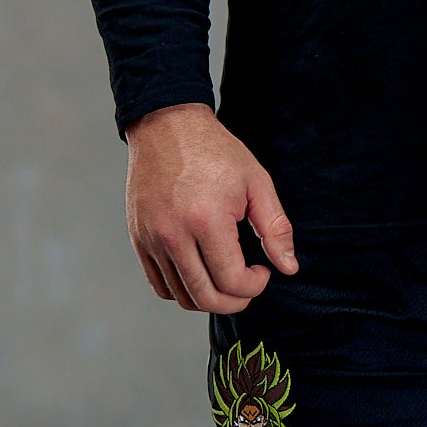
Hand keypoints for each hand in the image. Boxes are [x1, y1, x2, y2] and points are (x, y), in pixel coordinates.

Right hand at [123, 104, 298, 313]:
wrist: (166, 126)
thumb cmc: (216, 152)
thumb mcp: (256, 182)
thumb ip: (275, 228)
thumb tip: (288, 268)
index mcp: (206, 221)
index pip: (232, 281)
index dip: (255, 285)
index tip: (263, 270)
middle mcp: (173, 235)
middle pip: (205, 298)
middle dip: (235, 301)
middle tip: (248, 285)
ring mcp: (151, 239)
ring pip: (181, 296)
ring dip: (209, 298)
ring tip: (225, 277)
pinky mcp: (139, 239)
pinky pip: (159, 285)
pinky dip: (182, 290)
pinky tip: (201, 272)